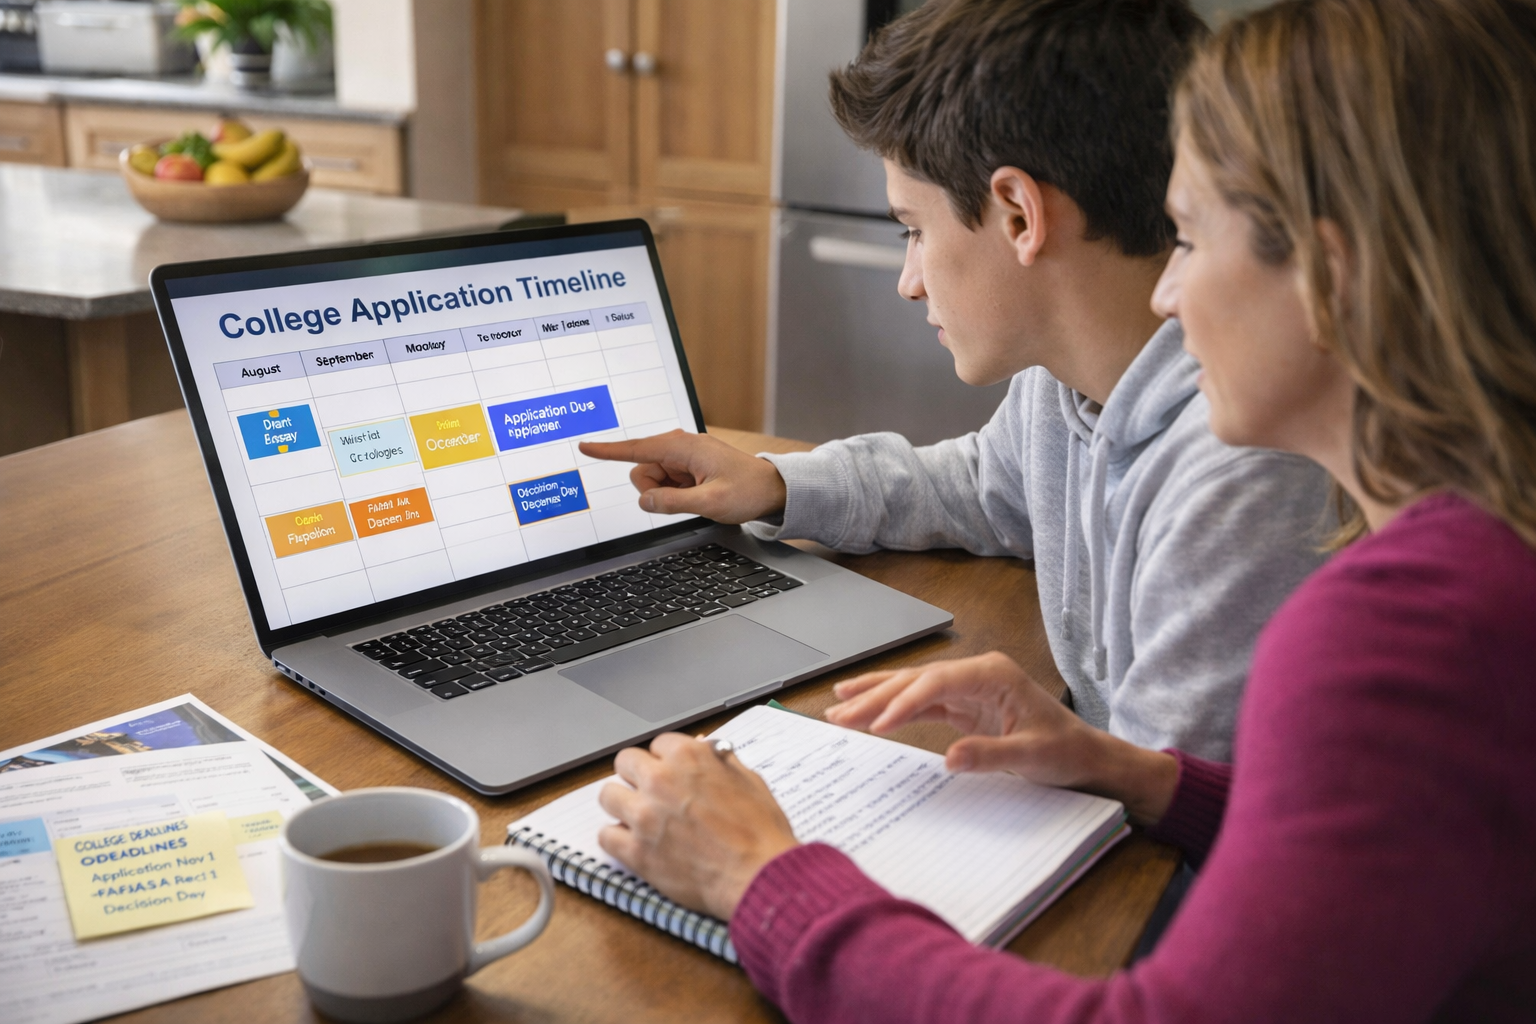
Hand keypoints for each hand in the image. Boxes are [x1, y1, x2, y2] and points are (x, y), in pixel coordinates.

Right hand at [579, 430, 786, 522]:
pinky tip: (697, 495)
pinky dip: (675, 492)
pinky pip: (666, 482)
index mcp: (685, 447)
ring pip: (653, 479)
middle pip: (643, 470)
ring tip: (697, 497)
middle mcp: (681, 447)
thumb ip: (673, 502)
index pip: (637, 449)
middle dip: (654, 490)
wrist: (772, 489)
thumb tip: (644, 501)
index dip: (609, 451)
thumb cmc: (748, 491)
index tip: (585, 447)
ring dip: (667, 493)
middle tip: (685, 499)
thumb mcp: (710, 503)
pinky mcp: (688, 467)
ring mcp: (684, 457)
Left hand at [598, 733, 798, 919]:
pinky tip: (633, 843)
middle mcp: (661, 780)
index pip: (658, 743)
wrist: (758, 875)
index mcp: (688, 757)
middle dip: (637, 775)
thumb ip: (719, 761)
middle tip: (650, 792)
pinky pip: (605, 835)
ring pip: (608, 795)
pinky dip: (617, 839)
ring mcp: (645, 816)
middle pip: (624, 762)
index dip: (666, 759)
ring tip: (638, 817)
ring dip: (622, 804)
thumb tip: (703, 748)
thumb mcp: (748, 781)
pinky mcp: (636, 852)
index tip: (670, 772)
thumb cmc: (760, 831)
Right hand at [826, 652, 1177, 825]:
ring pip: (912, 687)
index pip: (937, 682)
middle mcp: (977, 674)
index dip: (903, 701)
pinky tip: (867, 713)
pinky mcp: (963, 706)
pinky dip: (892, 709)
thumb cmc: (1066, 751)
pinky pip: (920, 703)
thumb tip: (949, 757)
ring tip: (837, 706)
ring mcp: (968, 688)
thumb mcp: (1033, 757)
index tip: (875, 724)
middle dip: (875, 697)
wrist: (1085, 756)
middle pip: (916, 680)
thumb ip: (990, 755)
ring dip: (875, 697)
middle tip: (837, 714)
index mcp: (993, 674)